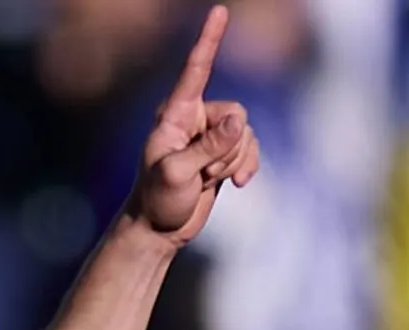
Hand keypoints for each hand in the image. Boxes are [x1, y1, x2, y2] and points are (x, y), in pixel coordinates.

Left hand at [128, 5, 260, 245]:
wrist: (159, 228)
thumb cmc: (157, 200)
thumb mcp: (178, 174)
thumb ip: (209, 147)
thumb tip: (240, 121)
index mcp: (175, 115)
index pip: (196, 70)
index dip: (209, 41)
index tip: (220, 11)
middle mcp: (194, 119)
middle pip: (236, 114)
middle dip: (227, 147)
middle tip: (201, 173)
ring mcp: (211, 136)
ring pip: (246, 134)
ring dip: (232, 161)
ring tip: (206, 180)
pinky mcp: (223, 153)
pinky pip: (251, 149)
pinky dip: (247, 166)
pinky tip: (237, 185)